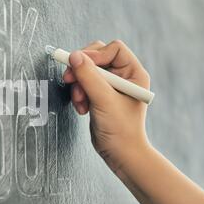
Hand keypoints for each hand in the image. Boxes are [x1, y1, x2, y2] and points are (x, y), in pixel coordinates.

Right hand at [63, 40, 150, 171]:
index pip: (113, 49)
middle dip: (82, 70)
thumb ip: (88, 76)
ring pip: (87, 71)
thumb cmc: (121, 130)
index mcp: (133, 73)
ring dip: (79, 85)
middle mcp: (124, 76)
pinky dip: (79, 94)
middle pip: (97, 57)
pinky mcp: (100, 96)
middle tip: (69, 79)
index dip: (95, 54)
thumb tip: (74, 56)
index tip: (80, 65)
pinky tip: (82, 108)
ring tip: (80, 102)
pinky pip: (84, 84)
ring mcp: (111, 86)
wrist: (120, 154)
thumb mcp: (103, 100)